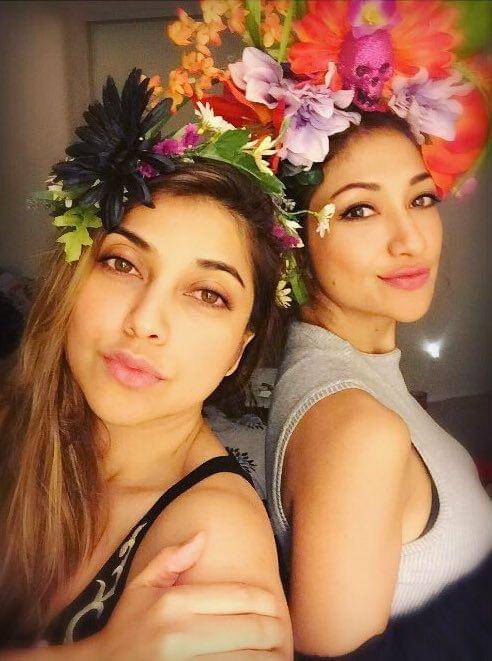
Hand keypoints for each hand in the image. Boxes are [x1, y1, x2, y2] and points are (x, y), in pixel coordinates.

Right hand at [94, 532, 287, 659]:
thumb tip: (203, 535)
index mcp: (174, 603)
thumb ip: (171, 559)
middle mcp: (181, 635)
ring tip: (274, 655)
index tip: (277, 610)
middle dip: (276, 633)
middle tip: (281, 636)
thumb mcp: (140, 588)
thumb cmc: (126, 629)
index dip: (271, 603)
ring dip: (270, 658)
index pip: (242, 597)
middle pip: (255, 630)